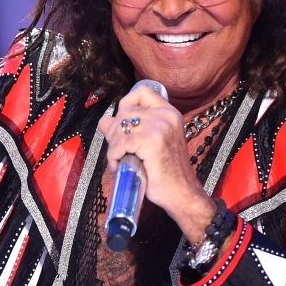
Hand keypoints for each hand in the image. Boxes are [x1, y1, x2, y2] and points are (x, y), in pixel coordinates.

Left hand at [97, 84, 216, 242]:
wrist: (181, 194)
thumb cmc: (165, 173)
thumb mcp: (147, 145)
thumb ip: (127, 130)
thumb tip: (104, 121)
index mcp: (169, 113)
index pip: (142, 92)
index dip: (125, 104)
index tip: (121, 124)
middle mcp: (166, 115)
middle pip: (125, 111)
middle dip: (114, 132)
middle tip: (117, 151)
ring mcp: (160, 127)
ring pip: (120, 126)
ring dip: (112, 145)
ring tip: (118, 159)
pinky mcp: (152, 141)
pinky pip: (121, 143)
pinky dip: (113, 156)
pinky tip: (117, 166)